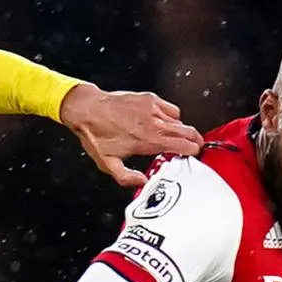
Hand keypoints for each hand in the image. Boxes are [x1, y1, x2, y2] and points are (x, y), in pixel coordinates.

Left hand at [59, 84, 204, 186]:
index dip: (192, 151)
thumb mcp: (108, 164)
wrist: (88, 109)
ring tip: (174, 136)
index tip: (193, 155)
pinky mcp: (150, 98)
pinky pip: (170, 108)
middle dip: (194, 140)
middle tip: (193, 147)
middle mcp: (153, 123)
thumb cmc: (96, 134)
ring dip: (180, 129)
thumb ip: (127, 177)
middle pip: (187, 131)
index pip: (183, 145)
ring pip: (180, 120)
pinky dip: (171, 116)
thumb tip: (143, 183)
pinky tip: (162, 122)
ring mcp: (153, 109)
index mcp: (148, 141)